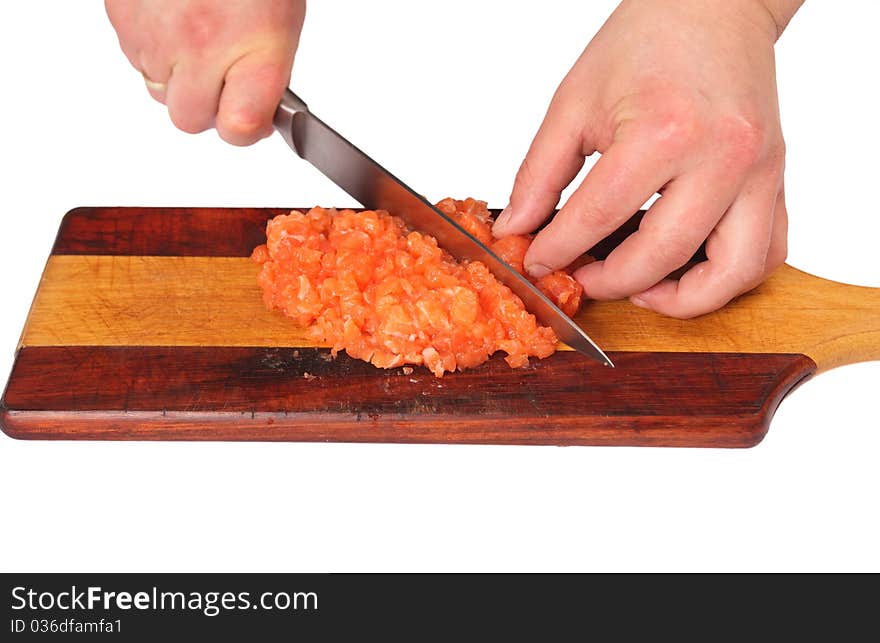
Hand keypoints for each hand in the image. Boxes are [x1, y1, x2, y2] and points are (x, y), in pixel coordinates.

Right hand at [105, 0, 305, 144]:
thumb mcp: (281, 24)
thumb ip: (265, 76)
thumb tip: (248, 116)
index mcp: (253, 50)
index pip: (239, 128)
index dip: (243, 129)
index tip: (247, 118)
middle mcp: (201, 46)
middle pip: (189, 120)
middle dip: (204, 104)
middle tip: (220, 73)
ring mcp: (156, 33)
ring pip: (158, 90)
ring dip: (176, 74)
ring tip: (198, 30)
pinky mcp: (123, 15)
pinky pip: (135, 56)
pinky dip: (153, 46)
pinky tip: (173, 16)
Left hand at [493, 0, 801, 317]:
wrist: (713, 5)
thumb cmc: (647, 40)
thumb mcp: (574, 102)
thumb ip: (539, 173)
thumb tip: (518, 227)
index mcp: (664, 131)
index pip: (598, 217)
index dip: (558, 249)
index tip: (538, 261)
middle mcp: (722, 157)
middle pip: (662, 257)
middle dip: (611, 283)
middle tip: (583, 276)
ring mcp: (760, 171)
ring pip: (733, 273)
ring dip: (681, 300)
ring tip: (639, 289)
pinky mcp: (776, 178)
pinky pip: (768, 252)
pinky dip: (729, 278)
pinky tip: (686, 270)